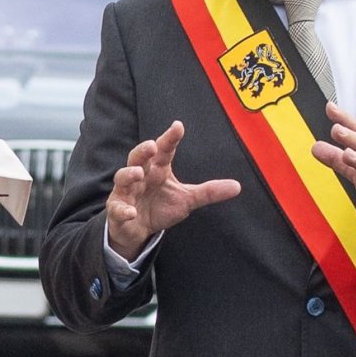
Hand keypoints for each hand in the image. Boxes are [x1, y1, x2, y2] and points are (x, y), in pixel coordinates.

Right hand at [105, 120, 240, 259]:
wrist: (138, 230)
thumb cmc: (160, 208)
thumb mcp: (187, 199)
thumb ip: (209, 192)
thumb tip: (237, 186)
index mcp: (158, 169)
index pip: (163, 150)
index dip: (170, 138)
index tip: (178, 127)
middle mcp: (141, 176)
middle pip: (137, 157)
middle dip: (143, 151)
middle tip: (152, 145)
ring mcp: (127, 192)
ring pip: (123, 178)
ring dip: (129, 174)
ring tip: (138, 174)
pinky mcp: (118, 210)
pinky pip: (118, 208)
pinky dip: (123, 210)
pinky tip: (131, 212)